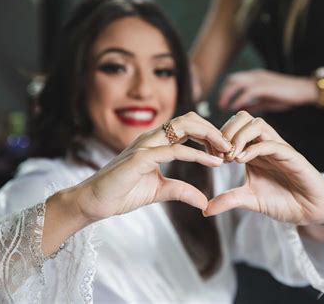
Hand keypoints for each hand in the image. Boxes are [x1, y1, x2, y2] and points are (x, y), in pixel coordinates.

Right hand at [73, 112, 231, 221]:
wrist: (94, 202)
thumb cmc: (121, 193)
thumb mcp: (159, 191)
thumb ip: (181, 191)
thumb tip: (203, 201)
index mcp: (154, 143)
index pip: (186, 127)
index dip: (208, 134)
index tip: (224, 150)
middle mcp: (150, 138)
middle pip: (188, 120)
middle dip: (212, 129)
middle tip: (230, 146)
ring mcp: (144, 145)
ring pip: (182, 127)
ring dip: (208, 136)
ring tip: (225, 150)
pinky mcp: (140, 158)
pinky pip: (174, 150)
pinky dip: (197, 154)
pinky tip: (212, 162)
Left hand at [204, 111, 323, 227]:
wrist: (311, 212)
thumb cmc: (283, 201)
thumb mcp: (250, 200)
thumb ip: (229, 200)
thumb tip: (205, 210)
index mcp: (253, 150)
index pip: (233, 127)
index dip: (217, 138)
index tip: (208, 155)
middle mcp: (265, 144)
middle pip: (243, 117)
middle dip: (226, 131)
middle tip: (218, 153)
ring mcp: (279, 148)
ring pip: (257, 123)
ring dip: (239, 136)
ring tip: (230, 157)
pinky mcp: (292, 157)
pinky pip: (272, 143)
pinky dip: (254, 149)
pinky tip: (241, 161)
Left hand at [218, 69, 315, 112]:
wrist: (305, 90)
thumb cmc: (287, 96)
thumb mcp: (266, 100)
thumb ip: (253, 104)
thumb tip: (241, 109)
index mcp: (255, 77)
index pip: (233, 80)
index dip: (225, 91)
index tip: (221, 104)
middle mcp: (255, 76)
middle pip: (231, 80)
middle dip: (223, 93)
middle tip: (218, 107)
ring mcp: (260, 79)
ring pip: (236, 84)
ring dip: (227, 96)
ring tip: (223, 108)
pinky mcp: (266, 86)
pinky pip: (248, 91)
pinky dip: (239, 99)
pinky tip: (235, 109)